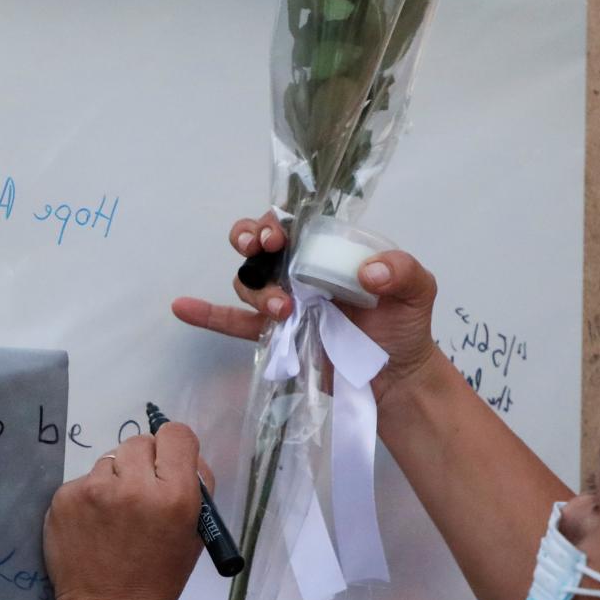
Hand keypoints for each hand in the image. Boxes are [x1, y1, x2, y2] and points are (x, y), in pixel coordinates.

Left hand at [44, 424, 205, 599]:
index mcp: (176, 495)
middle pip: (140, 442)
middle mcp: (135, 486)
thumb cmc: (159, 578)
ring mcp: (95, 490)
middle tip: (141, 493)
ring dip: (116, 479)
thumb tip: (183, 456)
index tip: (169, 465)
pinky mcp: (64, 498)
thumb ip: (194, 488)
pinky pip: (85, 480)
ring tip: (115, 516)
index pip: (176, 434)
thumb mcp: (194, 534)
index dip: (175, 449)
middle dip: (144, 463)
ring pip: (110, 460)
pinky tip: (94, 526)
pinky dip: (91, 497)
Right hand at [171, 212, 441, 406]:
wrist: (396, 377)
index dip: (276, 222)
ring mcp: (286, 303)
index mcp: (328, 251)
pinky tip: (182, 306)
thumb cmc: (406, 327)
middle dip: (251, 239)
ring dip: (256, 290)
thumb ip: (402, 272)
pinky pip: (235, 323)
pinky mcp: (276, 335)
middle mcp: (301, 271)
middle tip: (265, 250)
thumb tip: (370, 273)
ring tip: (282, 310)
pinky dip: (207, 315)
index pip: (294, 224)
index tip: (277, 236)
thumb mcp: (418, 291)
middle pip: (259, 244)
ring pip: (249, 282)